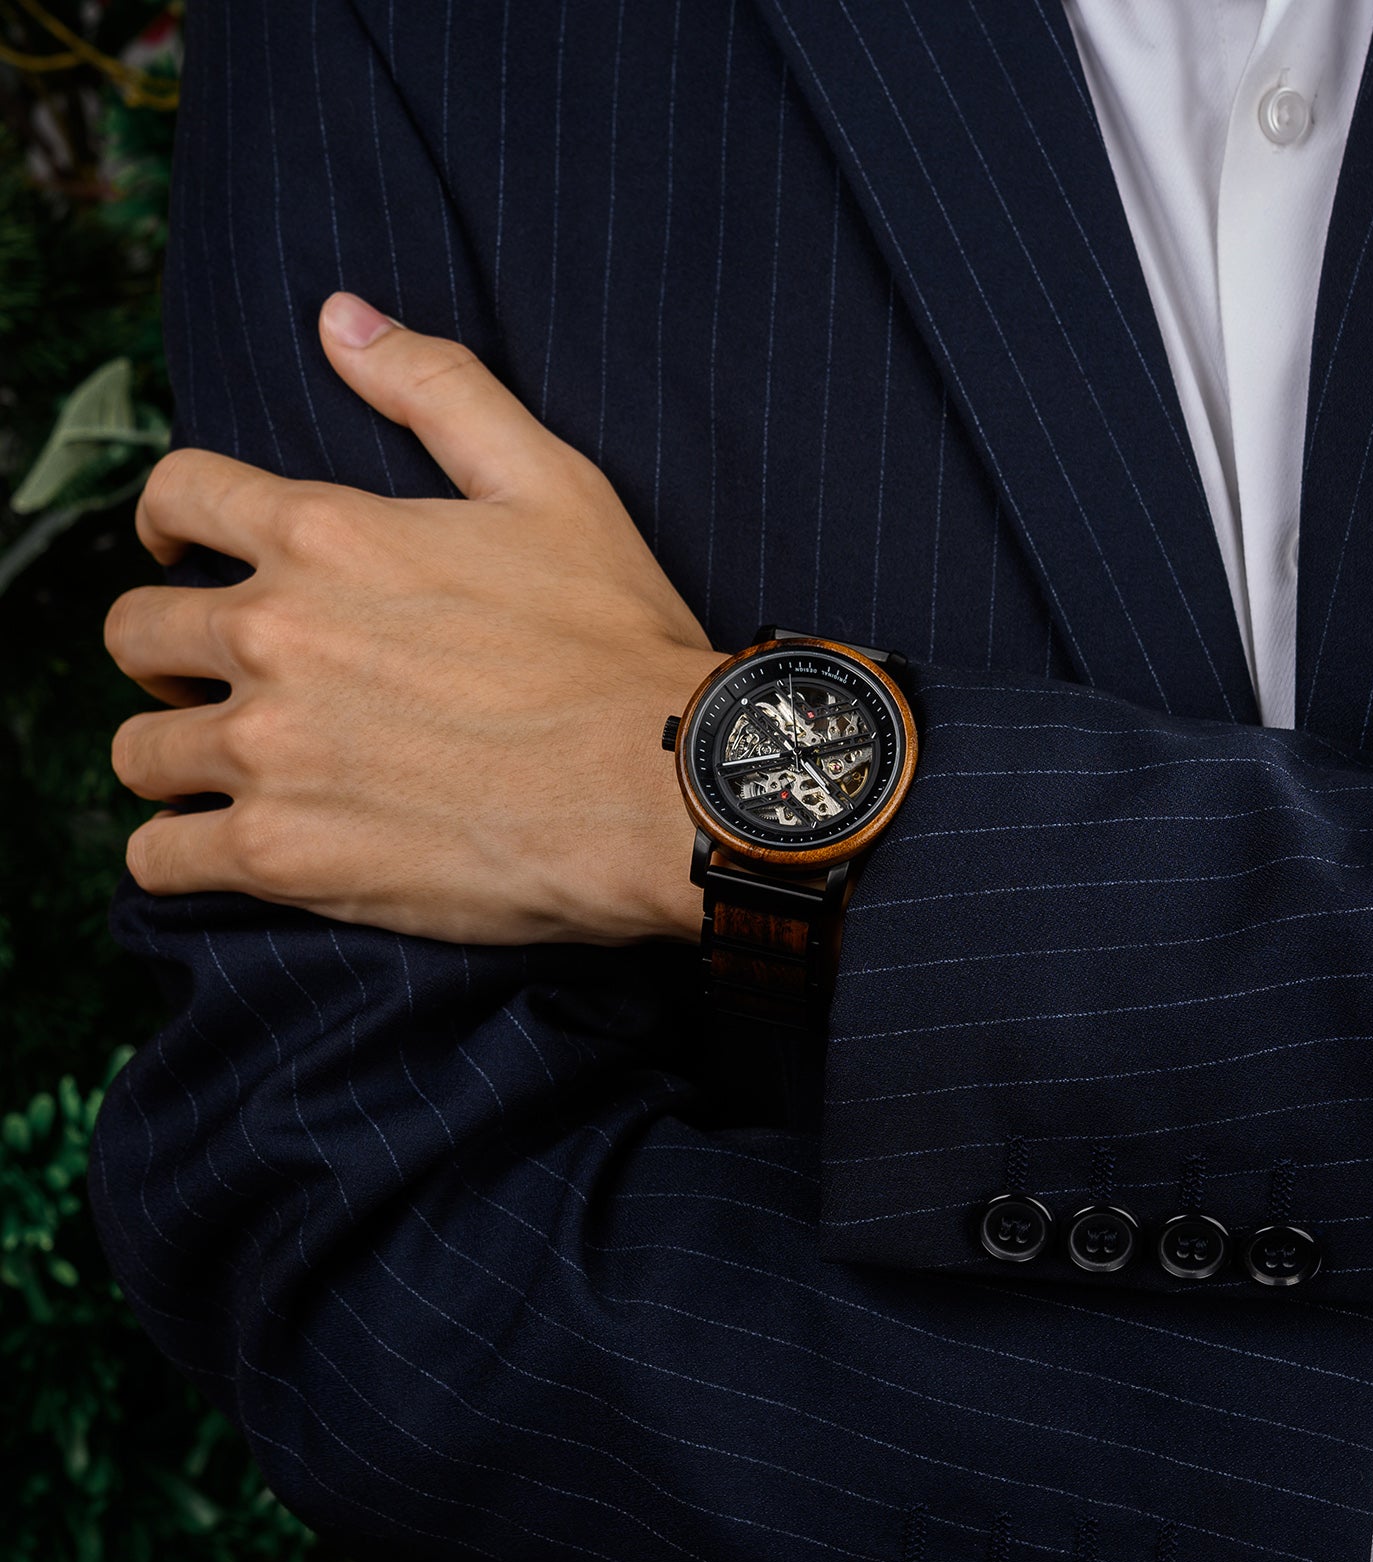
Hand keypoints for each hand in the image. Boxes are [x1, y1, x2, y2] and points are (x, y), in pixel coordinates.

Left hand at [106, 291, 722, 945]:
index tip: (186, 553)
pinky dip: (176, 854)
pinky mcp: (281, 856)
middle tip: (217, 678)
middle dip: (168, 649)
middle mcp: (273, 634)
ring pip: (139, 749)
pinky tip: (216, 849)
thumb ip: (438, 387)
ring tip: (225, 772)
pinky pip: (159, 858)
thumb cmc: (613, 639)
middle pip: (138, 630)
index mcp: (325, 535)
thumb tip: (339, 316)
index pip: (177, 498)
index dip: (171, 523)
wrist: (658, 785)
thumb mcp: (551, 483)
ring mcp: (268, 750)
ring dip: (175, 753)